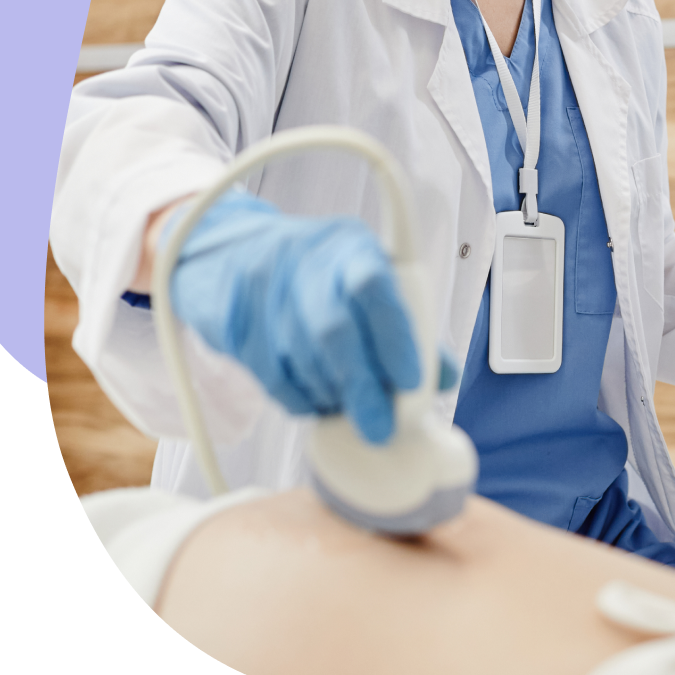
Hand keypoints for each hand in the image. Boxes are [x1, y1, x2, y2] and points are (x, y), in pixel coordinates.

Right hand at [167, 191, 455, 443]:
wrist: (232, 254)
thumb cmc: (317, 276)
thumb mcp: (364, 279)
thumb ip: (405, 327)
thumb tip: (442, 380)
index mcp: (351, 246)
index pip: (374, 286)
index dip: (395, 338)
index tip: (410, 383)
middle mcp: (305, 260)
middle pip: (334, 330)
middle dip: (362, 387)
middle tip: (380, 427)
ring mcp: (263, 287)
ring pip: (300, 357)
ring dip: (331, 395)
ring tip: (348, 408)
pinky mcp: (233, 319)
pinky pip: (269, 375)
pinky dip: (298, 399)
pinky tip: (314, 402)